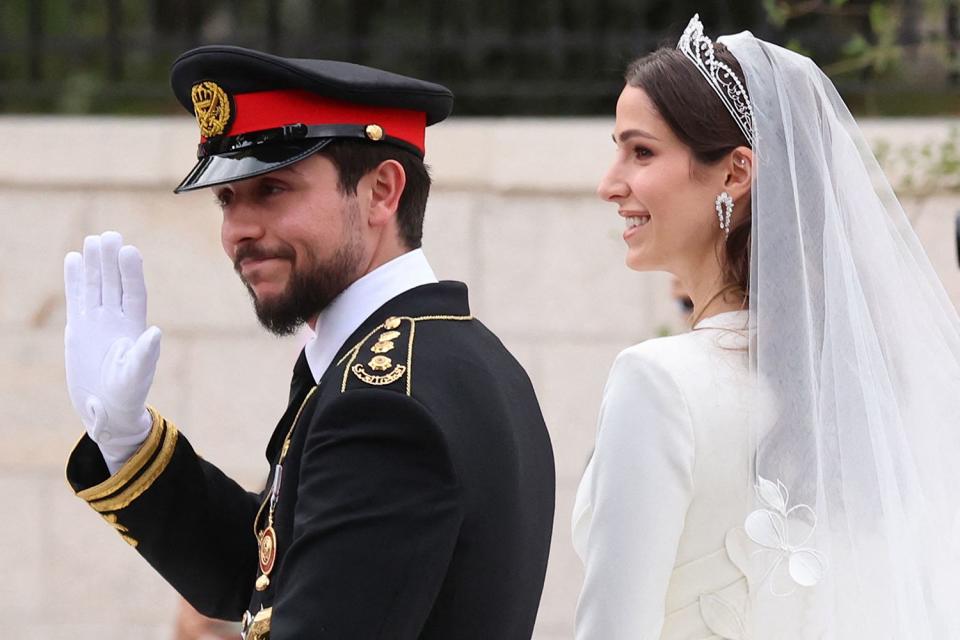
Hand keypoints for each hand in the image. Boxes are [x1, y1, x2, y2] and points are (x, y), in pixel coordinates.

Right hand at [64, 231, 161, 469]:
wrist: (108, 410)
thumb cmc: (128, 395)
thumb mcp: (136, 377)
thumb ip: (145, 356)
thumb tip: (155, 333)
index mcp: (134, 327)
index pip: (133, 293)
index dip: (132, 273)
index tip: (129, 250)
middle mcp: (117, 320)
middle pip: (114, 284)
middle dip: (112, 261)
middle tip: (109, 235)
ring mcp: (97, 322)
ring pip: (95, 287)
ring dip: (93, 264)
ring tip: (91, 240)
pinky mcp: (79, 329)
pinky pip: (77, 299)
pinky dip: (74, 280)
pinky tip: (73, 258)